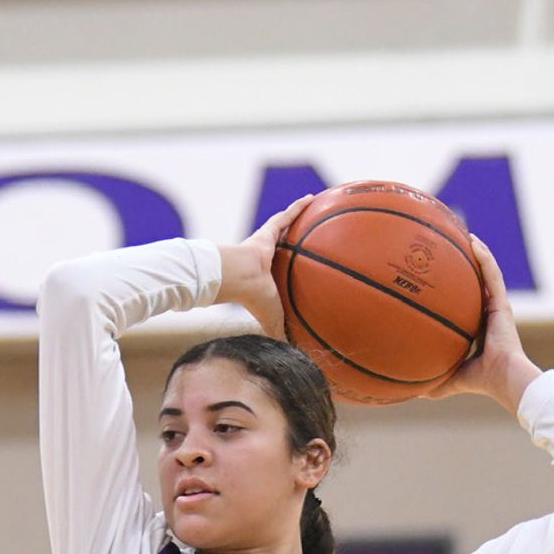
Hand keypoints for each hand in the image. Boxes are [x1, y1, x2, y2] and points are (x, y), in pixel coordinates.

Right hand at [216, 194, 314, 339]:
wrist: (240, 279)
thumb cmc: (255, 300)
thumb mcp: (274, 320)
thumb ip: (282, 334)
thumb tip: (294, 356)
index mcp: (267, 278)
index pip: (281, 274)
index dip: (288, 273)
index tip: (297, 272)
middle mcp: (267, 258)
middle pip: (284, 248)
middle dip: (293, 244)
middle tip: (306, 240)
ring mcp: (267, 243)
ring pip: (286, 229)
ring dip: (297, 220)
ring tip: (314, 211)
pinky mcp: (268, 231)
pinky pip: (287, 216)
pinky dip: (299, 207)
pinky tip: (313, 197)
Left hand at [425, 236, 541, 413]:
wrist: (503, 379)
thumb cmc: (481, 382)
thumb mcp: (450, 378)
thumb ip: (434, 380)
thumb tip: (410, 393)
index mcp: (480, 328)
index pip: (468, 303)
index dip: (458, 289)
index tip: (443, 277)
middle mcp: (490, 314)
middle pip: (478, 282)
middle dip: (467, 264)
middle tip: (452, 248)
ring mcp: (498, 307)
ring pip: (487, 272)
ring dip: (478, 252)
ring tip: (465, 234)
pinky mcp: (502, 304)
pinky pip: (492, 275)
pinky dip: (484, 258)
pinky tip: (474, 242)